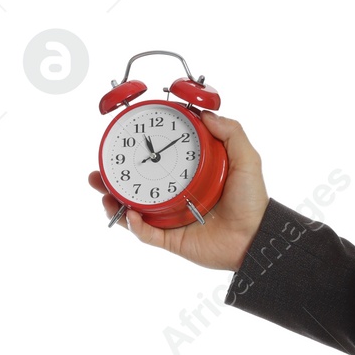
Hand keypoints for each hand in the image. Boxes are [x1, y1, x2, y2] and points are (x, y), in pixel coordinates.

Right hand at [89, 110, 268, 270]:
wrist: (255, 237)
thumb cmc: (251, 201)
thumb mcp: (246, 159)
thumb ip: (231, 133)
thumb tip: (205, 115)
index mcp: (190, 176)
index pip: (159, 161)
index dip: (140, 152)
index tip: (123, 142)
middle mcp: (177, 195)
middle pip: (138, 185)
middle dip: (114, 179)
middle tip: (99, 172)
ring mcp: (172, 218)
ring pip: (134, 210)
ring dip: (115, 202)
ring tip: (105, 193)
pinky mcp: (171, 239)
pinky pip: (146, 234)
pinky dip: (134, 225)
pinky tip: (131, 214)